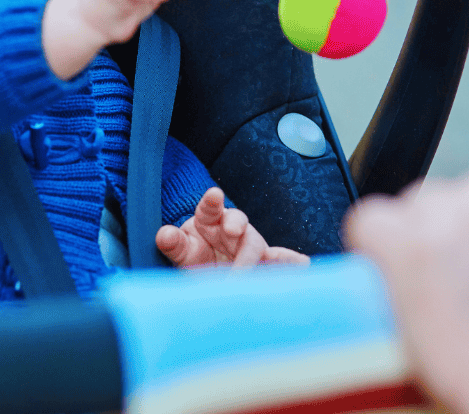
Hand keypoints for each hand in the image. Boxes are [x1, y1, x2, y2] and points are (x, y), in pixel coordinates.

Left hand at [155, 187, 309, 267]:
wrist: (206, 274)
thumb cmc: (194, 255)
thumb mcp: (181, 250)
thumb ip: (173, 242)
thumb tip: (163, 234)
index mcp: (209, 218)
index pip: (209, 206)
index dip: (212, 200)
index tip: (213, 194)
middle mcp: (231, 227)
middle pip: (237, 222)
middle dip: (237, 225)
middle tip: (233, 233)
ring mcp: (248, 244)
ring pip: (257, 244)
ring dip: (259, 249)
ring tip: (269, 253)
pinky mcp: (261, 261)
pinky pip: (277, 260)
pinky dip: (290, 262)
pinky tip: (304, 265)